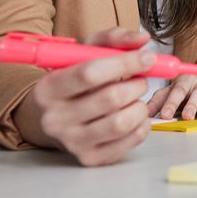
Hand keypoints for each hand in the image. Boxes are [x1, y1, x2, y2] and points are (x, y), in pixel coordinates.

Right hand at [14, 27, 152, 166]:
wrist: (50, 118)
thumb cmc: (73, 81)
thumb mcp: (84, 53)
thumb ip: (113, 40)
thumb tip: (142, 39)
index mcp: (48, 88)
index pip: (90, 74)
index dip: (125, 63)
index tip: (148, 58)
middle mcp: (55, 118)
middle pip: (110, 99)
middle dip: (137, 85)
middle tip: (141, 80)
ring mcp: (71, 142)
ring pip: (121, 123)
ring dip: (140, 106)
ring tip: (136, 98)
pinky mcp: (90, 158)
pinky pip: (129, 142)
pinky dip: (142, 125)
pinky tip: (136, 115)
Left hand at [147, 75, 196, 120]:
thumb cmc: (183, 89)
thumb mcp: (168, 92)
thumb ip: (157, 102)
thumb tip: (143, 113)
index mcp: (184, 82)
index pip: (177, 91)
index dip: (171, 103)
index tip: (165, 115)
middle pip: (196, 94)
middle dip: (192, 106)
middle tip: (187, 116)